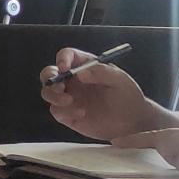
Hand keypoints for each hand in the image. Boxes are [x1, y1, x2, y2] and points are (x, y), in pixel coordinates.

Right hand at [39, 48, 154, 141]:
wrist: (131, 123)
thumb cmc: (128, 96)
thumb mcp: (120, 80)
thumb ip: (102, 73)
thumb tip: (80, 72)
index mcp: (84, 66)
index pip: (67, 55)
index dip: (62, 59)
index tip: (65, 68)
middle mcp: (73, 80)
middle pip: (49, 73)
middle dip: (49, 79)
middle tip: (60, 88)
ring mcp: (69, 97)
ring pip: (48, 93)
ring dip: (53, 96)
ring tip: (69, 101)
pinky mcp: (67, 114)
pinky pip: (56, 111)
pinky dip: (64, 112)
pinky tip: (81, 114)